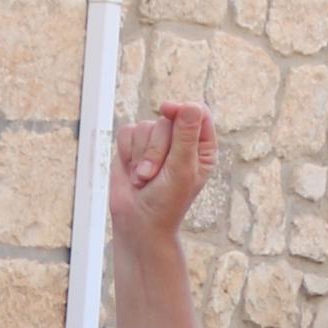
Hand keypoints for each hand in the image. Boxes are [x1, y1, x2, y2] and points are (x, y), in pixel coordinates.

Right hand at [110, 102, 215, 245]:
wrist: (137, 222)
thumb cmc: (166, 202)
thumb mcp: (181, 170)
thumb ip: (186, 136)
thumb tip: (190, 105)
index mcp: (201, 147)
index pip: (197, 113)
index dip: (182, 109)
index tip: (167, 112)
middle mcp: (180, 142)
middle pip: (166, 120)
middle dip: (156, 148)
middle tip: (154, 174)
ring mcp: (155, 143)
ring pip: (145, 126)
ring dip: (140, 155)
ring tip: (144, 178)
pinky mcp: (134, 146)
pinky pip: (127, 132)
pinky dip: (127, 152)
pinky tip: (132, 172)